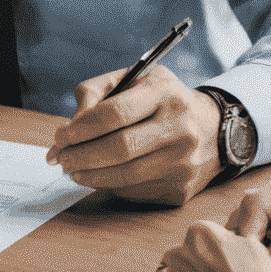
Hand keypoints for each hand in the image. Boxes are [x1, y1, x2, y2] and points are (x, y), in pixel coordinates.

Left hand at [46, 67, 221, 204]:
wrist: (211, 130)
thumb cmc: (160, 101)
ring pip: (125, 176)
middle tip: (59, 158)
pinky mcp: (180, 189)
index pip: (116, 113)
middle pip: (120, 148)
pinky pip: (134, 191)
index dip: (81, 128)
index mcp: (166, 93)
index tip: (60, 136)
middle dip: (80, 155)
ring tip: (72, 169)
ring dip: (89, 175)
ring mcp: (183, 162)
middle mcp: (180, 128)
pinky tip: (98, 177)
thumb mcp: (134, 79)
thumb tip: (69, 128)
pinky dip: (109, 185)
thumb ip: (96, 93)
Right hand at [225, 165, 270, 269]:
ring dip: (255, 246)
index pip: (254, 205)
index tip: (251, 260)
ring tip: (266, 267)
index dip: (248, 233)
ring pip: (250, 223)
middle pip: (246, 212)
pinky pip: (261, 231)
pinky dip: (263, 248)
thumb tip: (268, 260)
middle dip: (248, 241)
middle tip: (255, 268)